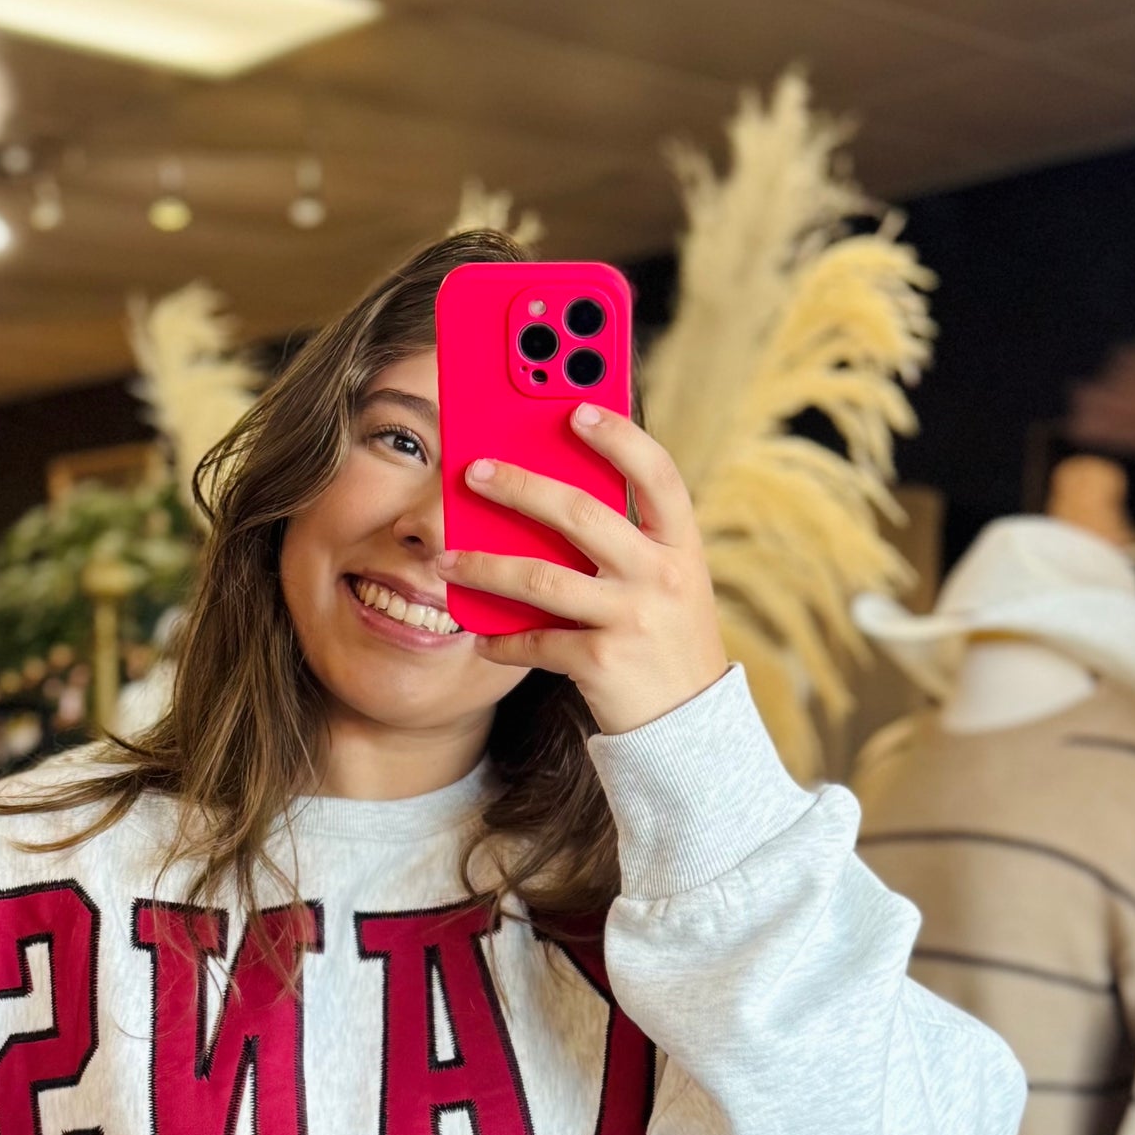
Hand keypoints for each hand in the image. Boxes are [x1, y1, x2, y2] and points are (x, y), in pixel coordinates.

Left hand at [435, 405, 727, 735]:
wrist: (689, 727)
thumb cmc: (664, 640)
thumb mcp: (666, 583)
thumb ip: (625, 543)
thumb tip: (545, 497)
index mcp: (681, 546)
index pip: (658, 474)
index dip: (620, 438)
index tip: (577, 408)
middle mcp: (662, 576)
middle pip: (583, 515)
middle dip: (521, 487)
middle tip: (474, 471)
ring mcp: (633, 619)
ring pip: (542, 580)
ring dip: (484, 566)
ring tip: (445, 561)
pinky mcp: (603, 663)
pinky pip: (536, 642)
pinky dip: (502, 641)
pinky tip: (480, 637)